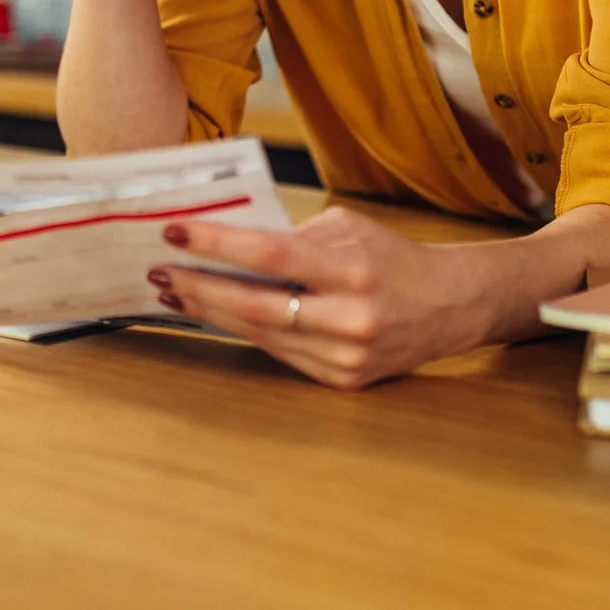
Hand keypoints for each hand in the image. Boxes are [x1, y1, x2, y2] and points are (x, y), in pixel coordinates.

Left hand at [149, 206, 497, 390]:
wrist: (451, 306)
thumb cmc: (393, 258)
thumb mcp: (350, 228)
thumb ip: (293, 235)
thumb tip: (227, 242)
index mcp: (355, 270)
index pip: (274, 256)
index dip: (219, 245)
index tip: (175, 231)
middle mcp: (352, 319)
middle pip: (258, 306)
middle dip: (200, 288)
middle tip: (158, 271)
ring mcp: (347, 357)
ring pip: (261, 335)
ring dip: (212, 313)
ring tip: (175, 292)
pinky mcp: (342, 381)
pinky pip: (280, 354)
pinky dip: (243, 333)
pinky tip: (215, 314)